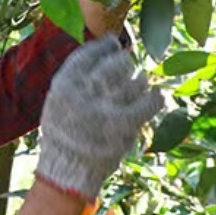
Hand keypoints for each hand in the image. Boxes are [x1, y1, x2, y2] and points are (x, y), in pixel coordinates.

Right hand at [35, 36, 162, 199]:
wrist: (68, 169)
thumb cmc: (64, 133)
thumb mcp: (58, 100)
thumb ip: (78, 77)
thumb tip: (106, 50)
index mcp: (65, 84)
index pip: (90, 53)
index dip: (106, 46)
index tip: (114, 45)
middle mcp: (85, 93)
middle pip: (118, 63)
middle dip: (125, 64)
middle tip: (127, 68)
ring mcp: (106, 109)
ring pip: (137, 82)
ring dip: (140, 83)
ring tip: (138, 86)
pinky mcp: (124, 126)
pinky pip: (150, 103)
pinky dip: (156, 98)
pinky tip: (156, 97)